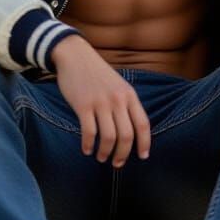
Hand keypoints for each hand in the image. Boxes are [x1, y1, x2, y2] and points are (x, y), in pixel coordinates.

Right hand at [50, 34, 151, 166]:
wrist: (75, 55)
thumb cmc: (97, 73)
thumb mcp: (118, 84)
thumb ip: (126, 103)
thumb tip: (132, 131)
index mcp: (129, 95)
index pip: (143, 124)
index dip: (145, 143)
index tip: (143, 156)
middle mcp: (117, 99)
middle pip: (126, 135)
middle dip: (123, 154)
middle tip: (117, 163)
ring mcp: (100, 102)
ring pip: (108, 137)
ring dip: (105, 152)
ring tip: (102, 157)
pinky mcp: (82, 105)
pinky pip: (89, 132)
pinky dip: (88, 145)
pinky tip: (87, 150)